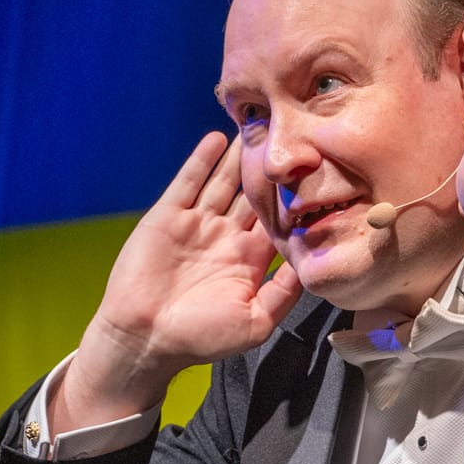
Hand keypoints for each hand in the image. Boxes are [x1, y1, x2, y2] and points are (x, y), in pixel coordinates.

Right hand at [54, 132, 304, 430]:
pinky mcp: (168, 216)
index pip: (279, 219)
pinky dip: (202, 161)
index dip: (296, 198)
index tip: (318, 171)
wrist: (145, 339)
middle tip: (292, 132)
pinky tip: (218, 139)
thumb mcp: (256, 321)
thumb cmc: (201, 337)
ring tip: (258, 125)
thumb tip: (312, 264)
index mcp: (252, 259)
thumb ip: (284, 292)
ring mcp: (197, 223)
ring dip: (239, 156)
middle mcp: (227, 236)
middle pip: (254, 193)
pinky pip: (188, 182)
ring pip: (224, 181)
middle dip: (270, 168)